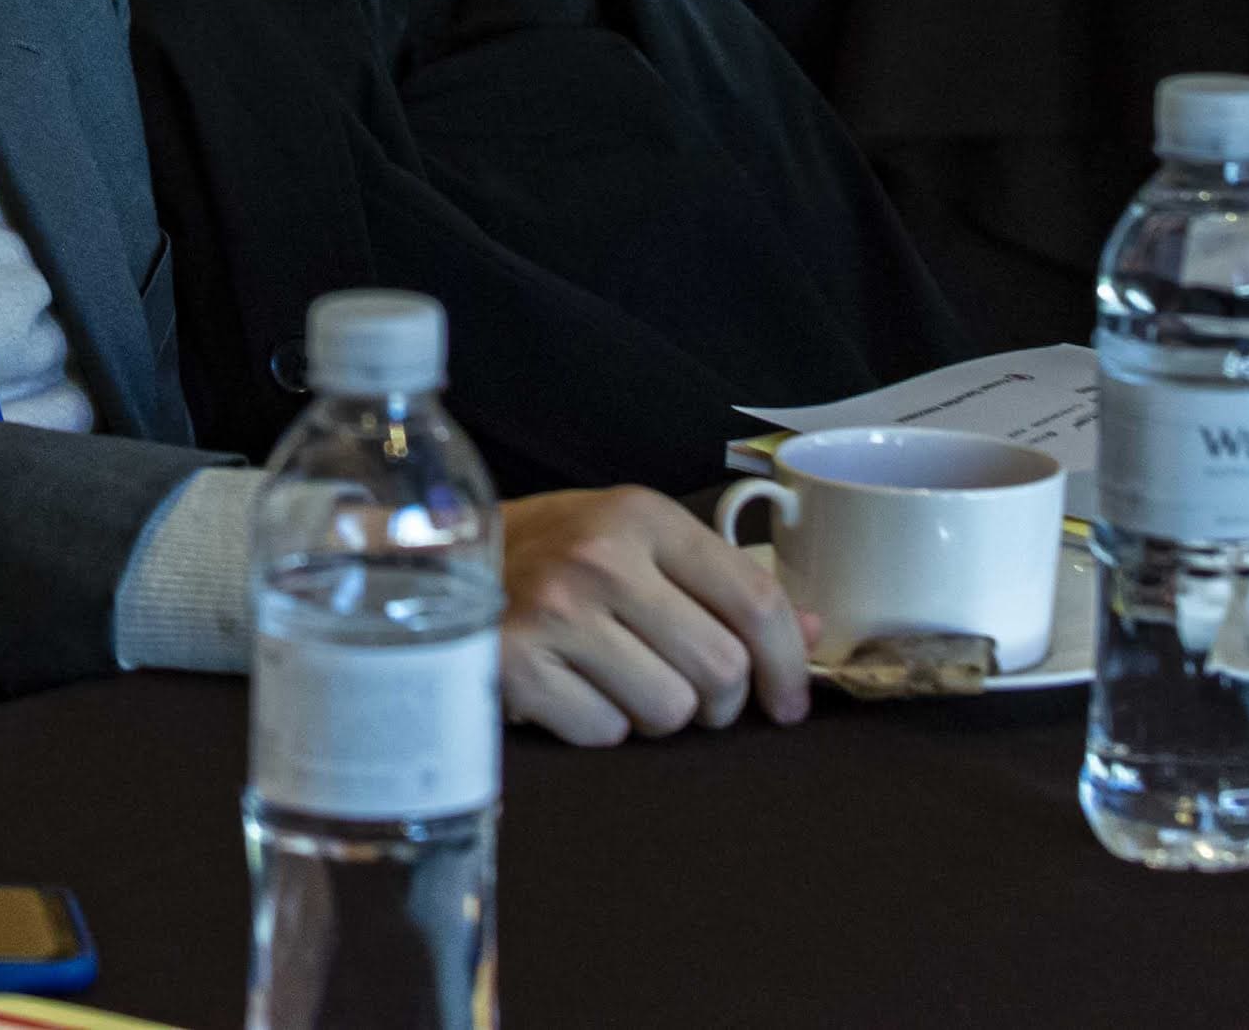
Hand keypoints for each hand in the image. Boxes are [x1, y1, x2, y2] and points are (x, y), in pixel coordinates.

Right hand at [494, 487, 809, 744]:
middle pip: (721, 669)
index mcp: (642, 515)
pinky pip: (606, 733)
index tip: (789, 703)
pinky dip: (599, 725)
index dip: (789, 664)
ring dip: (656, 714)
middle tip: (693, 695)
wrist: (432, 562)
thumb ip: (724, 583)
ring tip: (620, 681)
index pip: (754, 601)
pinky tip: (571, 689)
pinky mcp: (516, 667)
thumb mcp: (637, 543)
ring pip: (669, 711)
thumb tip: (816, 632)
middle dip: (719, 701)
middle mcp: (600, 558)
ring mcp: (554, 613)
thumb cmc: (551, 553)